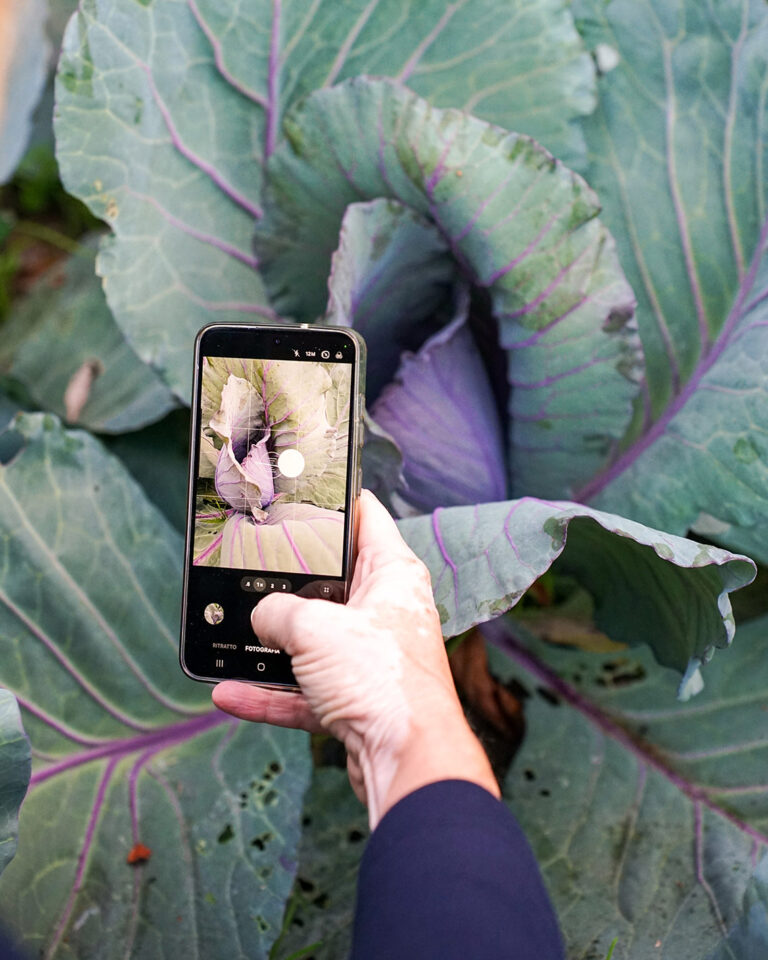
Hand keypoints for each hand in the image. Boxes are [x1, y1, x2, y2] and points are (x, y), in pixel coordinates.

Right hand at [212, 489, 498, 826]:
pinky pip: (306, 688)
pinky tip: (231, 692)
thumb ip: (277, 612)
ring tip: (231, 636)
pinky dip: (271, 693)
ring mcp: (371, 656)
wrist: (406, 760)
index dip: (334, 501)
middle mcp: (386, 610)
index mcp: (392, 574)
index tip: (303, 492)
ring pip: (314, 640)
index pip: (365, 518)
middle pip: (332, 582)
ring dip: (272, 645)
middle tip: (251, 569)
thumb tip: (262, 618)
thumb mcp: (314, 628)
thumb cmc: (382, 681)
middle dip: (291, 581)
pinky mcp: (357, 698)